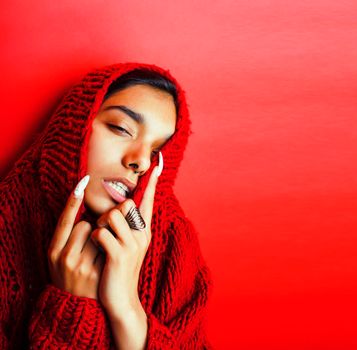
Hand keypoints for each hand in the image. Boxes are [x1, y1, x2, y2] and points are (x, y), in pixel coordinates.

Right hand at [48, 176, 104, 298]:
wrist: (78, 306)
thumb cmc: (71, 274)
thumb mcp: (60, 256)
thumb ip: (67, 235)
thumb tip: (83, 208)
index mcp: (53, 252)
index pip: (64, 221)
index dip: (73, 201)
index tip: (82, 182)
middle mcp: (64, 258)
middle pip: (87, 225)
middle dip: (93, 228)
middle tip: (90, 245)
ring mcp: (81, 266)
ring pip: (100, 234)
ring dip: (102, 238)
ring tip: (96, 255)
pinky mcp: (98, 272)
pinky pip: (109, 246)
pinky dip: (109, 248)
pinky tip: (104, 261)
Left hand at [90, 163, 160, 318]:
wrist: (122, 298)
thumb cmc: (120, 267)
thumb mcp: (130, 245)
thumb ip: (128, 225)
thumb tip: (123, 204)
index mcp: (144, 230)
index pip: (149, 200)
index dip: (153, 181)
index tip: (158, 163)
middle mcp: (142, 234)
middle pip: (125, 205)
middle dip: (111, 213)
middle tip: (106, 229)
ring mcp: (132, 245)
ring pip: (111, 216)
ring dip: (100, 225)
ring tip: (101, 240)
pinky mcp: (120, 255)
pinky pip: (101, 233)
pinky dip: (95, 239)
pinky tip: (99, 251)